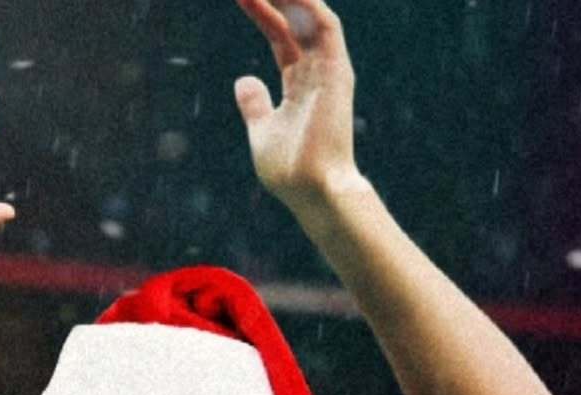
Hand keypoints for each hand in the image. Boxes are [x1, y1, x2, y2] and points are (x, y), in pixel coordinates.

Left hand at [232, 0, 367, 214]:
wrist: (311, 189)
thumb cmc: (289, 170)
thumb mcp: (262, 132)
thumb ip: (255, 105)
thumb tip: (243, 80)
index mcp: (300, 86)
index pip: (282, 38)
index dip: (263, 15)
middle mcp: (317, 73)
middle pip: (295, 22)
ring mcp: (329, 70)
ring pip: (311, 16)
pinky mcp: (337, 71)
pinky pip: (325, 25)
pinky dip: (307, 4)